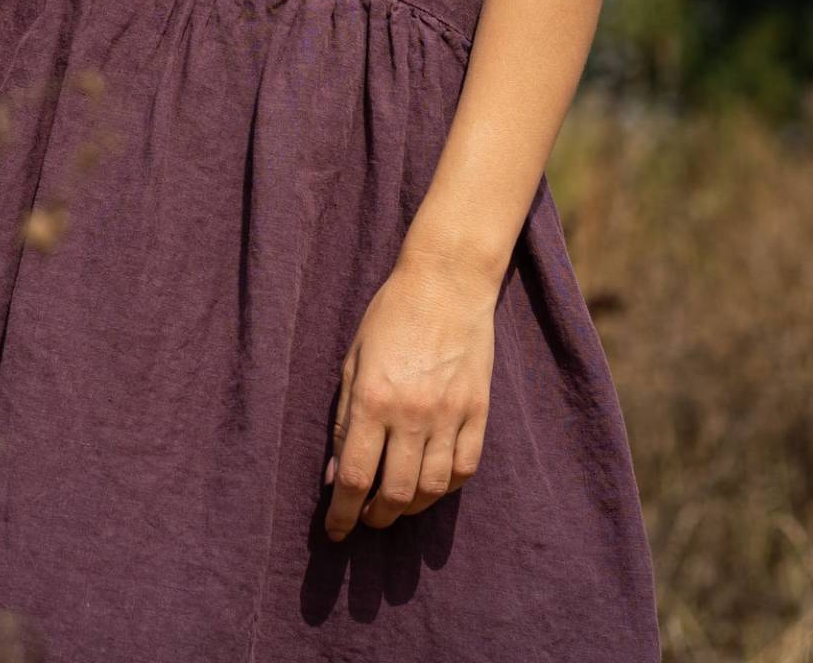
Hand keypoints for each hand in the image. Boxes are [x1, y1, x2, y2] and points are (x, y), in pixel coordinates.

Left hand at [322, 251, 497, 539]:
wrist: (447, 281)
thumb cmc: (391, 315)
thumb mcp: (353, 361)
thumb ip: (345, 420)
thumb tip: (336, 475)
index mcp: (373, 399)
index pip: (355, 477)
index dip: (341, 514)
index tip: (335, 531)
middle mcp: (412, 414)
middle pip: (394, 494)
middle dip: (375, 517)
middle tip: (365, 518)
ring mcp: (449, 414)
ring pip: (431, 489)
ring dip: (409, 508)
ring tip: (395, 505)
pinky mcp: (478, 411)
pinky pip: (465, 468)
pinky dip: (446, 487)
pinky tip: (431, 483)